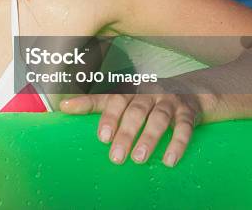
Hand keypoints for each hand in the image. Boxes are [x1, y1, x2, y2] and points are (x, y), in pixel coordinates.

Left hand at [60, 84, 200, 166]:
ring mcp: (168, 101)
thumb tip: (63, 106)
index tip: (101, 137)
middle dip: (125, 134)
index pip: (114, 100)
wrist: (188, 93)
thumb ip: (95, 104)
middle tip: (115, 157)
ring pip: (159, 118)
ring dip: (149, 139)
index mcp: (129, 90)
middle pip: (135, 112)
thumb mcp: (121, 98)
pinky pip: (184, 127)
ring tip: (139, 159)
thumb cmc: (144, 100)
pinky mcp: (188, 113)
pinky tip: (169, 160)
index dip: (107, 117)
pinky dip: (177, 143)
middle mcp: (148, 93)